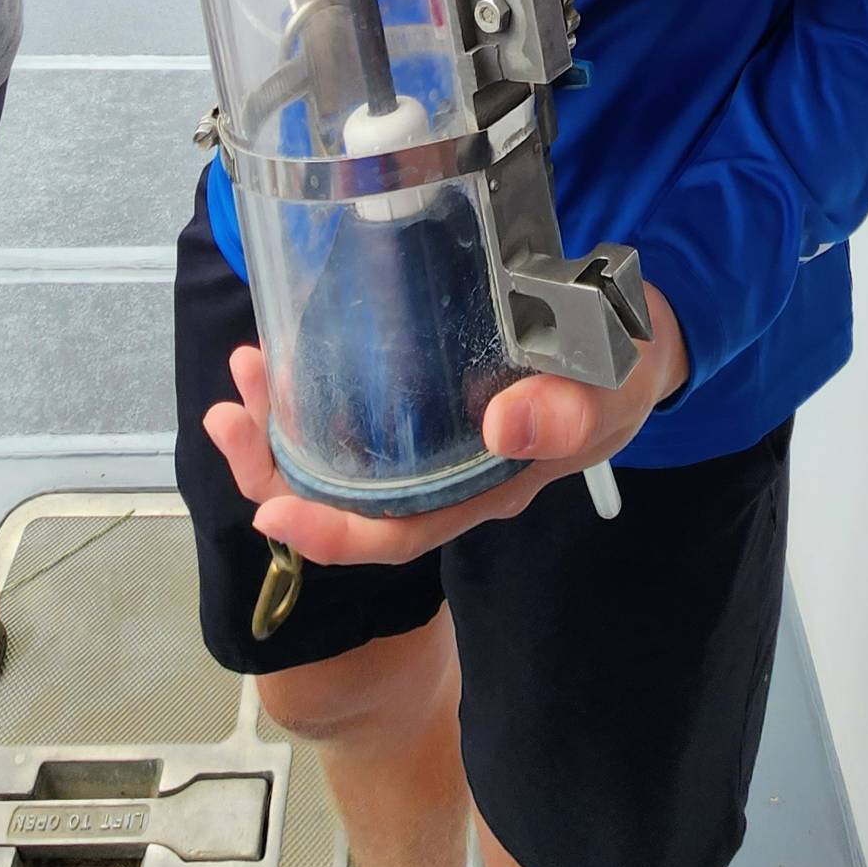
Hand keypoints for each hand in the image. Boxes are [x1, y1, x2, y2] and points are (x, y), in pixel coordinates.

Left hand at [207, 284, 688, 566]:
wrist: (636, 331)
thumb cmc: (623, 366)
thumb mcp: (613, 386)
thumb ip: (571, 412)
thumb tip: (504, 425)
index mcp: (483, 487)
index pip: (398, 533)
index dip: (332, 535)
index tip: (272, 512)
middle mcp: (446, 474)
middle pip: (347, 498)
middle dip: (277, 466)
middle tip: (232, 415)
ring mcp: (431, 436)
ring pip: (339, 451)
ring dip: (280, 422)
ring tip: (243, 370)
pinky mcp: (424, 391)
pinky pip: (353, 404)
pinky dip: (308, 383)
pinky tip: (283, 346)